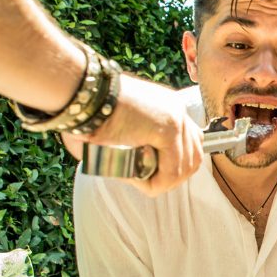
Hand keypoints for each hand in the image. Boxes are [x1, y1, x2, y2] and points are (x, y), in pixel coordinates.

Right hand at [64, 74, 204, 195]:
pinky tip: (142, 181)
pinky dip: (159, 182)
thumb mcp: (121, 128)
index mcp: (167, 108)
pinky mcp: (168, 128)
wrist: (81, 94)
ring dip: (165, 180)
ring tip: (142, 180)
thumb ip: (138, 143)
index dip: (177, 164)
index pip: (191, 141)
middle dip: (175, 175)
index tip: (155, 171)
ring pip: (185, 165)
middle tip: (152, 181)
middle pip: (195, 154)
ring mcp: (175, 117)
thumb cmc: (88, 114)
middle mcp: (176, 110)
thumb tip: (141, 171)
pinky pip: (173, 169)